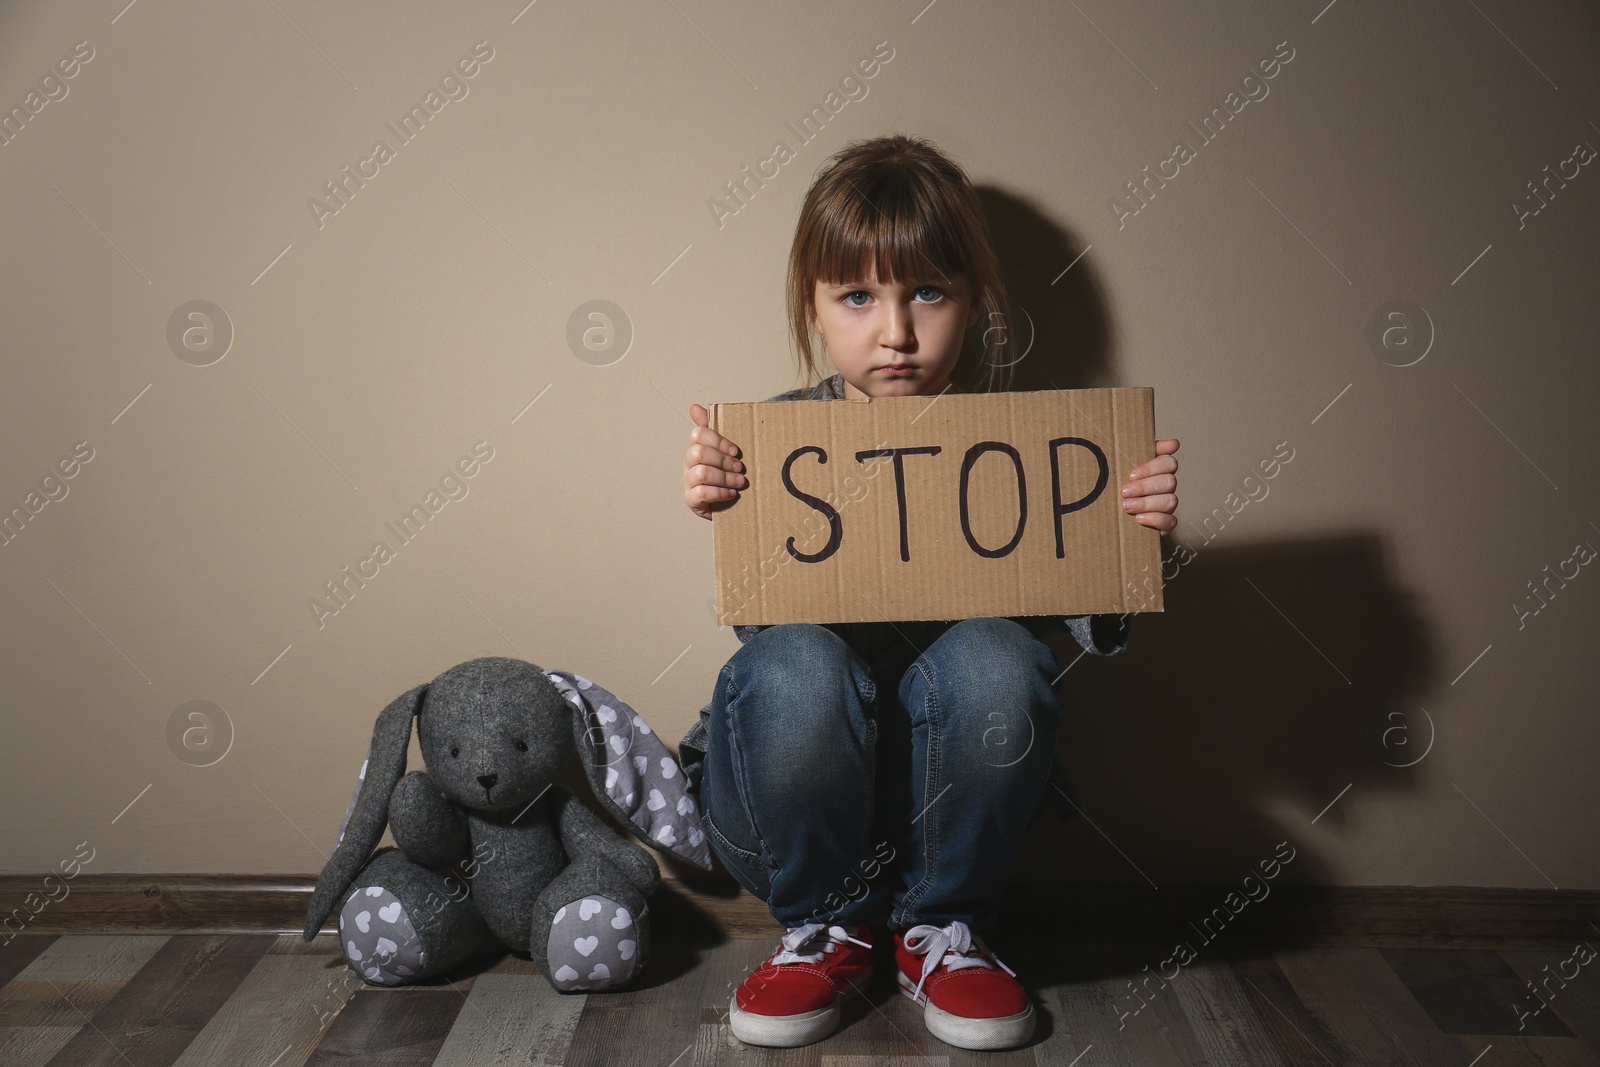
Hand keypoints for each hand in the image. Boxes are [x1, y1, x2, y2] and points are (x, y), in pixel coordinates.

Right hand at [684, 403, 746, 520]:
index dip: (718, 441)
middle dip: (722, 460)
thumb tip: (695, 407)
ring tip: (739, 482)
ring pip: (701, 473)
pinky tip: (731, 494)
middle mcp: (689, 463)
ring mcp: (688, 482)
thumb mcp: (723, 450)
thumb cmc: (725, 474)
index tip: (735, 451)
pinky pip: (700, 493)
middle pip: (698, 453)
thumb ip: (712, 428)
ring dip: (724, 477)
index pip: (699, 435)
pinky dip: (719, 493)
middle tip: (739, 468)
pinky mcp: (691, 500)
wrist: (728, 503)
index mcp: (696, 447)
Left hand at [1121, 438, 1179, 532]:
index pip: (1169, 463)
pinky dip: (1155, 519)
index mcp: (1159, 470)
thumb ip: (1140, 449)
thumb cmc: (1119, 485)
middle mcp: (1167, 487)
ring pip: (1171, 501)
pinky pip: (1170, 521)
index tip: (1131, 474)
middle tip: (1124, 491)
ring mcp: (1168, 505)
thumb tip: (1173, 443)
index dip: (1152, 468)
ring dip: (1147, 503)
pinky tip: (1139, 518)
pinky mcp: (1166, 523)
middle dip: (1145, 487)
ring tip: (1126, 506)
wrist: (1109, 514)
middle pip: (1169, 481)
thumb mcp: (1124, 464)